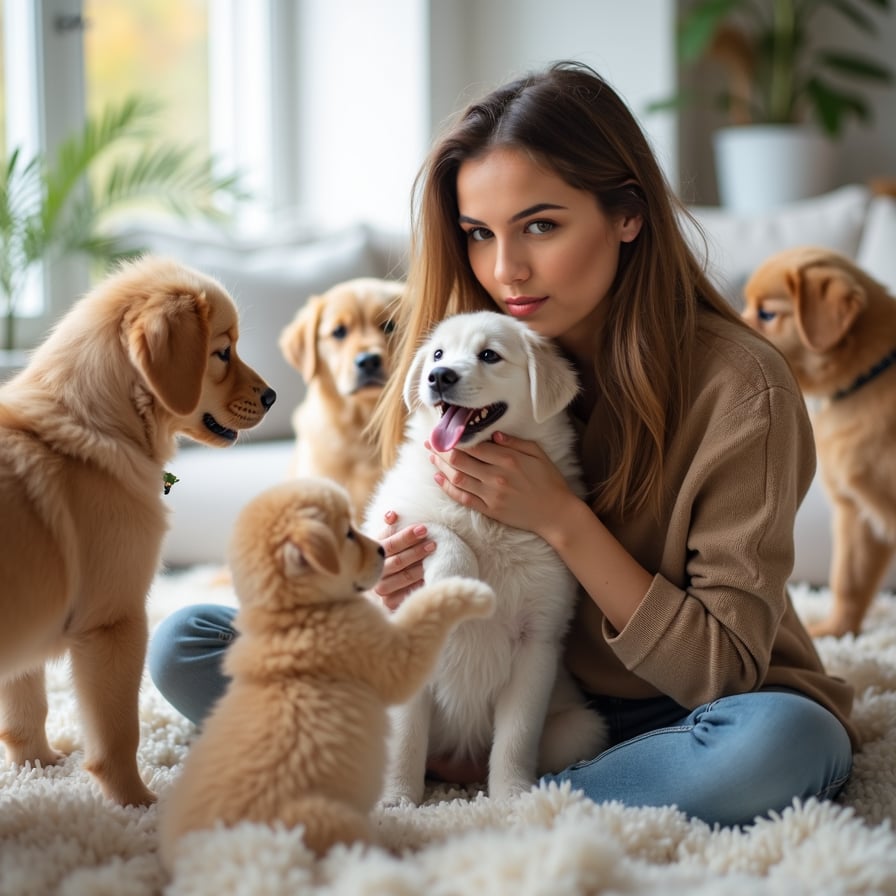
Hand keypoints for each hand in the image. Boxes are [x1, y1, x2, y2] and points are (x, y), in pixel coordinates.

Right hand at [372, 511, 435, 609]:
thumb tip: (392, 514)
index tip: (423, 528)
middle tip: (433, 543)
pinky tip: (433, 575)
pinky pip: (409, 592)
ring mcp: (381, 589)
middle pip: (398, 561)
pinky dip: (422, 583)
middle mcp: (375, 572)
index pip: (389, 545)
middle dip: (417, 551)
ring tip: (436, 557)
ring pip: (405, 576)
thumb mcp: (387, 541)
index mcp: (372, 554)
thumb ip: (390, 528)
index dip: (406, 536)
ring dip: (422, 566)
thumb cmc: (389, 556)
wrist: (382, 586)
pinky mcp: (390, 603)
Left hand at [427, 431, 575, 537]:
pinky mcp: (489, 509)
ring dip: (441, 466)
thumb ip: (515, 441)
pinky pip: (463, 498)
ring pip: (457, 477)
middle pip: (460, 460)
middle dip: (442, 449)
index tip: (446, 431)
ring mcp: (491, 494)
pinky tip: (439, 478)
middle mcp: (496, 476)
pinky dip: (448, 488)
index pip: (473, 445)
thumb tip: (493, 433)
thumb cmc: (549, 481)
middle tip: (431, 441)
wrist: (556, 513)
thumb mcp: (537, 453)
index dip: (456, 437)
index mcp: (508, 459)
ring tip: (431, 456)